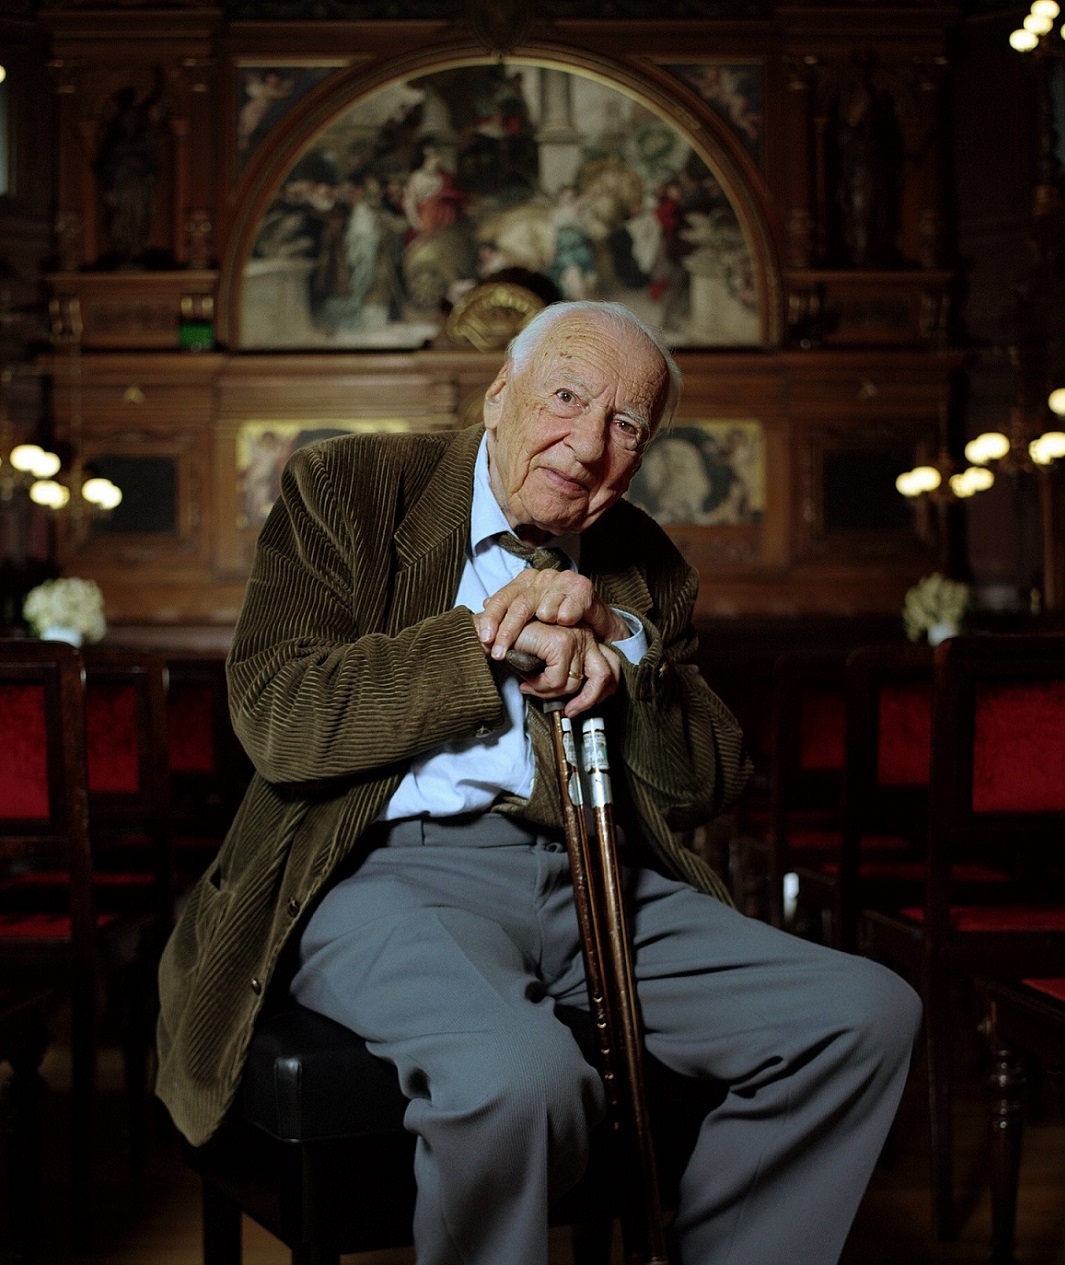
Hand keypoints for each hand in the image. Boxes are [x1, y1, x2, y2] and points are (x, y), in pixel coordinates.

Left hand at [477, 569, 628, 659]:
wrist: (594, 615)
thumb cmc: (560, 614)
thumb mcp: (531, 611)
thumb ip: (510, 607)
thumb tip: (484, 604)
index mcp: (526, 580)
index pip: (503, 598)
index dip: (492, 618)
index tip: (485, 638)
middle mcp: (542, 578)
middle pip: (519, 605)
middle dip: (507, 631)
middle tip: (499, 652)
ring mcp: (562, 580)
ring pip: (543, 609)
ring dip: (544, 624)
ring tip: (548, 634)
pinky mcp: (582, 588)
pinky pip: (566, 611)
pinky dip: (564, 619)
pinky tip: (565, 624)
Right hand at [503, 620, 621, 715]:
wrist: (493, 632)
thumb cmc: (518, 646)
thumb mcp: (549, 663)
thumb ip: (567, 673)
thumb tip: (580, 699)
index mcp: (586, 638)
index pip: (611, 667)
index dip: (600, 692)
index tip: (580, 704)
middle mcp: (585, 635)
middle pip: (604, 676)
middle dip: (587, 700)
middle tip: (570, 711)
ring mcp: (575, 637)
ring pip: (574, 684)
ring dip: (550, 693)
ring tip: (533, 686)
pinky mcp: (561, 642)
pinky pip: (557, 680)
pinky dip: (540, 686)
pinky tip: (528, 679)